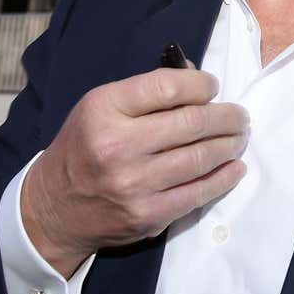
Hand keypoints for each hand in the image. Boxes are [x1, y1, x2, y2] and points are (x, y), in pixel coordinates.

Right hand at [20, 68, 248, 277]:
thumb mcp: (100, 107)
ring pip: (200, 158)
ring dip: (230, 145)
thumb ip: (146, 90)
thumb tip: (198, 78)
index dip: (201, 84)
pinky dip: (223, 178)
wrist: (53, 208)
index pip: (168, 86)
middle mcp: (117, 146)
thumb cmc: (83, 147)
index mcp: (103, 109)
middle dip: (226, 116)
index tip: (213, 86)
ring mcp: (133, 185)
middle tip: (240, 115)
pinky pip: (198, 193)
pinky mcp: (147, 215)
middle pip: (192, 123)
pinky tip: (235, 167)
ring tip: (240, 136)